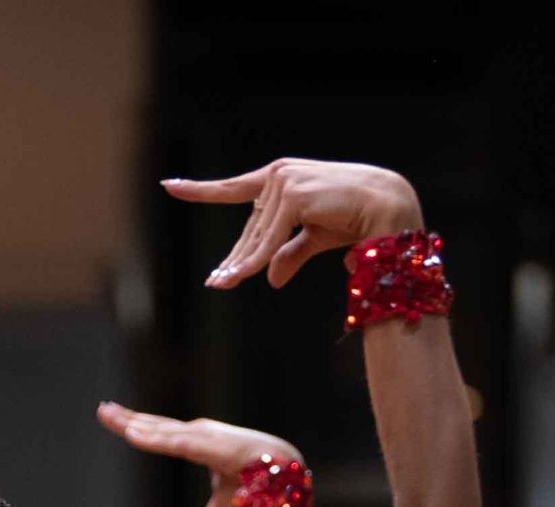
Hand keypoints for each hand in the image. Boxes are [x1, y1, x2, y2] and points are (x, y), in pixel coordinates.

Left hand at [96, 404, 302, 506]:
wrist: (275, 464)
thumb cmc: (252, 476)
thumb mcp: (224, 500)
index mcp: (197, 441)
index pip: (162, 432)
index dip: (141, 426)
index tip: (120, 420)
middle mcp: (194, 432)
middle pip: (153, 425)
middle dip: (126, 417)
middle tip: (102, 410)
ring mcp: (196, 434)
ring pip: (155, 429)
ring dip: (129, 422)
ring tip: (105, 414)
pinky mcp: (201, 443)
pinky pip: (169, 441)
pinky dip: (149, 438)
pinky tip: (130, 433)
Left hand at [163, 159, 420, 291]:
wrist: (384, 206)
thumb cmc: (353, 218)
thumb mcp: (314, 238)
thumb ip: (289, 253)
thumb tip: (268, 279)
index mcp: (280, 178)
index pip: (235, 188)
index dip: (202, 189)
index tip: (170, 186)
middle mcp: (278, 175)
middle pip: (249, 227)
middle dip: (234, 256)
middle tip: (215, 282)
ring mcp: (283, 181)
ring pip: (257, 237)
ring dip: (242, 264)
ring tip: (222, 284)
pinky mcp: (292, 195)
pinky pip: (268, 239)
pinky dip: (255, 260)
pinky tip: (240, 276)